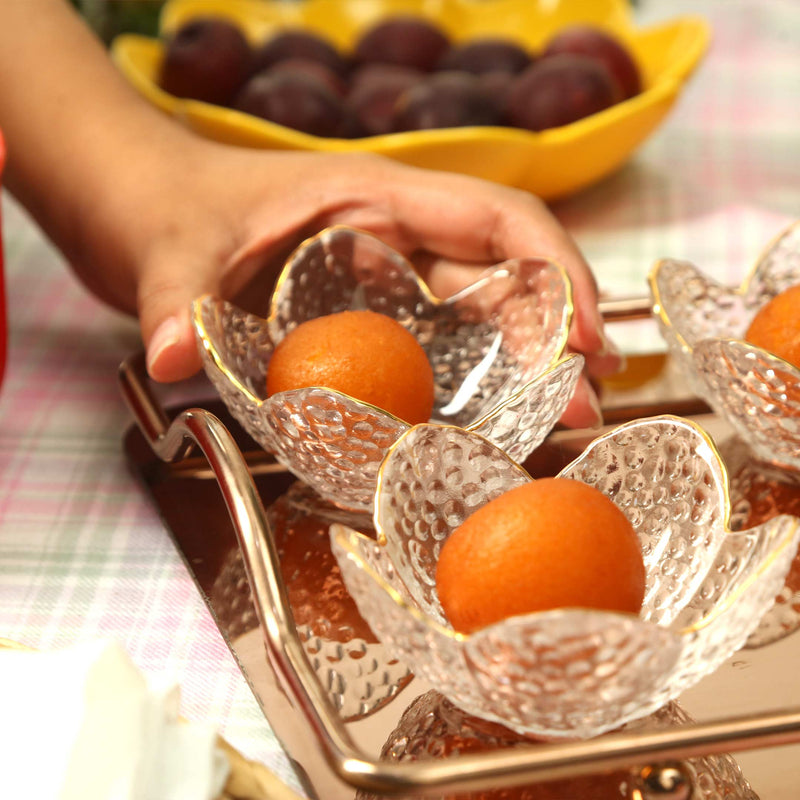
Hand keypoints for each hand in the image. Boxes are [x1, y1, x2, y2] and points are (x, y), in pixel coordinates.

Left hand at [106, 145, 618, 427]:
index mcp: (377, 199)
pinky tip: (490, 426)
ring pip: (480, 320)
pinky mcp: (375, 320)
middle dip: (553, 339)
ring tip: (559, 425)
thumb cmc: (178, 209)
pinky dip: (471, 385)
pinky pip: (438, 351)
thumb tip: (173, 357)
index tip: (586, 335)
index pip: (499, 219)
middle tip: (581, 409)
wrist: (154, 212)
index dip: (555, 270)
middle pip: (504, 280)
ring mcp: (390, 282)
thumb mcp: (178, 250)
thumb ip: (178, 300)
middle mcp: (400, 238)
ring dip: (523, 370)